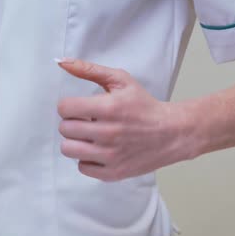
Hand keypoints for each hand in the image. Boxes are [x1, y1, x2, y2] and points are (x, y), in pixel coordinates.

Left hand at [56, 58, 198, 181]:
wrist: (172, 133)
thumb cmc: (144, 105)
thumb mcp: (121, 80)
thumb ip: (89, 70)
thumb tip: (61, 62)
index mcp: (108, 108)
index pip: (64, 108)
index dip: (69, 106)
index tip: (79, 108)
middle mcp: (108, 133)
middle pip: (65, 129)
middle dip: (73, 123)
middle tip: (88, 121)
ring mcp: (110, 155)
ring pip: (69, 149)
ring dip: (76, 142)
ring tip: (90, 137)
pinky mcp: (113, 172)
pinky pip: (82, 167)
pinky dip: (88, 159)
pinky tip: (100, 150)